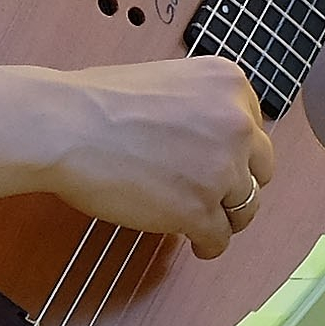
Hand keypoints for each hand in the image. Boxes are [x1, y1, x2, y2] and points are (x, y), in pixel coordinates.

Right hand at [36, 56, 274, 256]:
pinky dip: (210, 244)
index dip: (238, 151)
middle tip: (218, 195)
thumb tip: (209, 137)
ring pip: (246, 206)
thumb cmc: (95, 103)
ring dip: (227, 217)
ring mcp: (222, 168)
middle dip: (238, 183)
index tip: (226, 164)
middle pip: (259, 168)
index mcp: (229, 84)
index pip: (255, 128)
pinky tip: (198, 244)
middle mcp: (237, 122)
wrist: (64, 126)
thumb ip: (199, 106)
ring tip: (208, 223)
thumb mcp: (167, 81)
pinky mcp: (200, 208)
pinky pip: (220, 236)